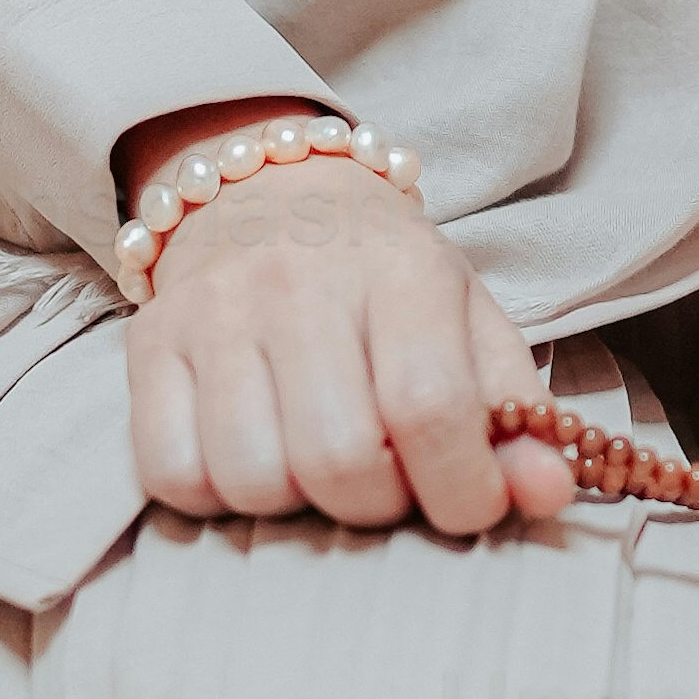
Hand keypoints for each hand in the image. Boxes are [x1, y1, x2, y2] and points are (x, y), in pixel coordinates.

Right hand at [120, 150, 570, 543]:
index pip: (429, 406)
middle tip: (388, 481)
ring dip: (297, 505)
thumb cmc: (382, 277)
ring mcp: (214, 314)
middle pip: (339, 460)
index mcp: (400, 269)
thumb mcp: (468, 322)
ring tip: (318, 465)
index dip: (461, 487)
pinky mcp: (150, 347)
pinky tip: (254, 456)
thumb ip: (518, 414)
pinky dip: (217, 497)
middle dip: (378, 504)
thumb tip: (548, 496)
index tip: (469, 505)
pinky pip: (173, 475)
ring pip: (253, 479)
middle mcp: (298, 283)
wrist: (267, 193)